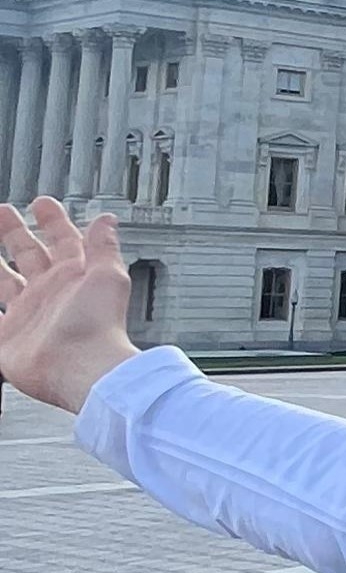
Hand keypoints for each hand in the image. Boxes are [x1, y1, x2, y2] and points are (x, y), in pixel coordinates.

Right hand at [0, 198, 138, 415]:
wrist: (82, 369)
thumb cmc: (99, 327)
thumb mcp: (108, 278)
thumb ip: (104, 248)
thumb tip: (107, 220)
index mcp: (74, 278)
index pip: (63, 242)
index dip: (53, 221)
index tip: (42, 203)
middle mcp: (50, 294)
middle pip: (29, 256)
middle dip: (15, 233)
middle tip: (2, 212)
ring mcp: (28, 315)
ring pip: (4, 282)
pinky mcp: (8, 338)